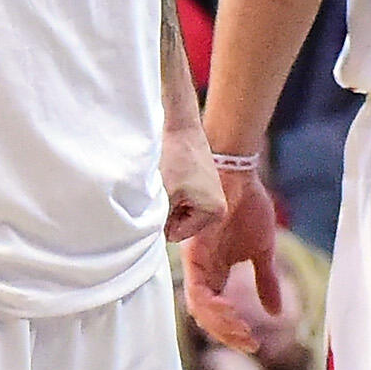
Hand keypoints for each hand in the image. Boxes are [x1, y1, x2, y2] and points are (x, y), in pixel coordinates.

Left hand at [159, 124, 221, 246]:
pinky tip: (173, 177)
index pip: (176, 235)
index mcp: (215, 213)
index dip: (163, 219)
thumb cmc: (173, 158)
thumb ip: (160, 223)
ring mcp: (212, 198)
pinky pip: (181, 202)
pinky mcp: (204, 188)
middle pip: (179, 227)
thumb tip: (152, 242)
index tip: (165, 195)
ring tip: (169, 181)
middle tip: (166, 188)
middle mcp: (219, 209)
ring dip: (169, 202)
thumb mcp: (164, 196)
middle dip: (167, 212)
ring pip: (178, 215)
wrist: (180, 127)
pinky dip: (173, 193)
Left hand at [181, 165, 280, 353]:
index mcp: (215, 273)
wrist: (239, 176)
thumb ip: (266, 283)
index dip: (231, 331)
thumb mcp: (262, 252)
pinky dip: (213, 306)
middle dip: (226, 334)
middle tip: (249, 344)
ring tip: (243, 333)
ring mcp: (196, 264)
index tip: (253, 344)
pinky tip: (232, 312)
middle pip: (204, 315)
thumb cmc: (248, 207)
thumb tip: (277, 313)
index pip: (216, 312)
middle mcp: (202, 272)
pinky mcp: (194, 255)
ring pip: (199, 308)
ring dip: (221, 325)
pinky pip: (198, 290)